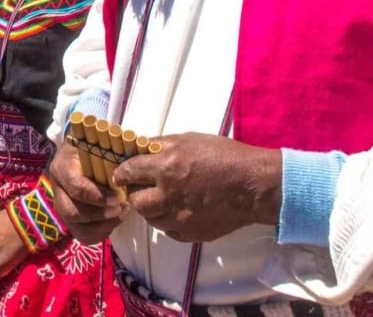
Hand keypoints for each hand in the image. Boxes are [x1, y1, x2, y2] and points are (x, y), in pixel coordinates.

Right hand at [45, 140, 122, 244]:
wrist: (79, 150)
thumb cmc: (92, 145)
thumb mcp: (98, 142)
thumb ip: (110, 151)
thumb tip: (133, 163)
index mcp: (63, 167)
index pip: (75, 187)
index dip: (97, 196)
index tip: (118, 198)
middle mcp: (57, 188)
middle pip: (71, 212)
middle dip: (99, 215)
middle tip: (121, 209)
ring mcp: (62, 205)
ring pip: (75, 226)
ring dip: (101, 225)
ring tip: (121, 215)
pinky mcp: (69, 218)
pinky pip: (81, 234)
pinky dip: (100, 232)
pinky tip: (114, 221)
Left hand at [114, 132, 281, 242]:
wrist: (253, 186)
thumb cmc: (223, 156)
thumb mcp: (189, 139)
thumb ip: (161, 144)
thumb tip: (139, 148)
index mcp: (166, 167)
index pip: (129, 172)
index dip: (121, 173)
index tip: (120, 174)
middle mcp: (168, 195)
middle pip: (135, 201)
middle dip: (135, 193)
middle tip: (142, 187)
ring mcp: (179, 218)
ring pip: (151, 219)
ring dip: (151, 209)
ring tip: (161, 198)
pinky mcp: (191, 234)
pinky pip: (169, 231)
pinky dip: (168, 221)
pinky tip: (177, 210)